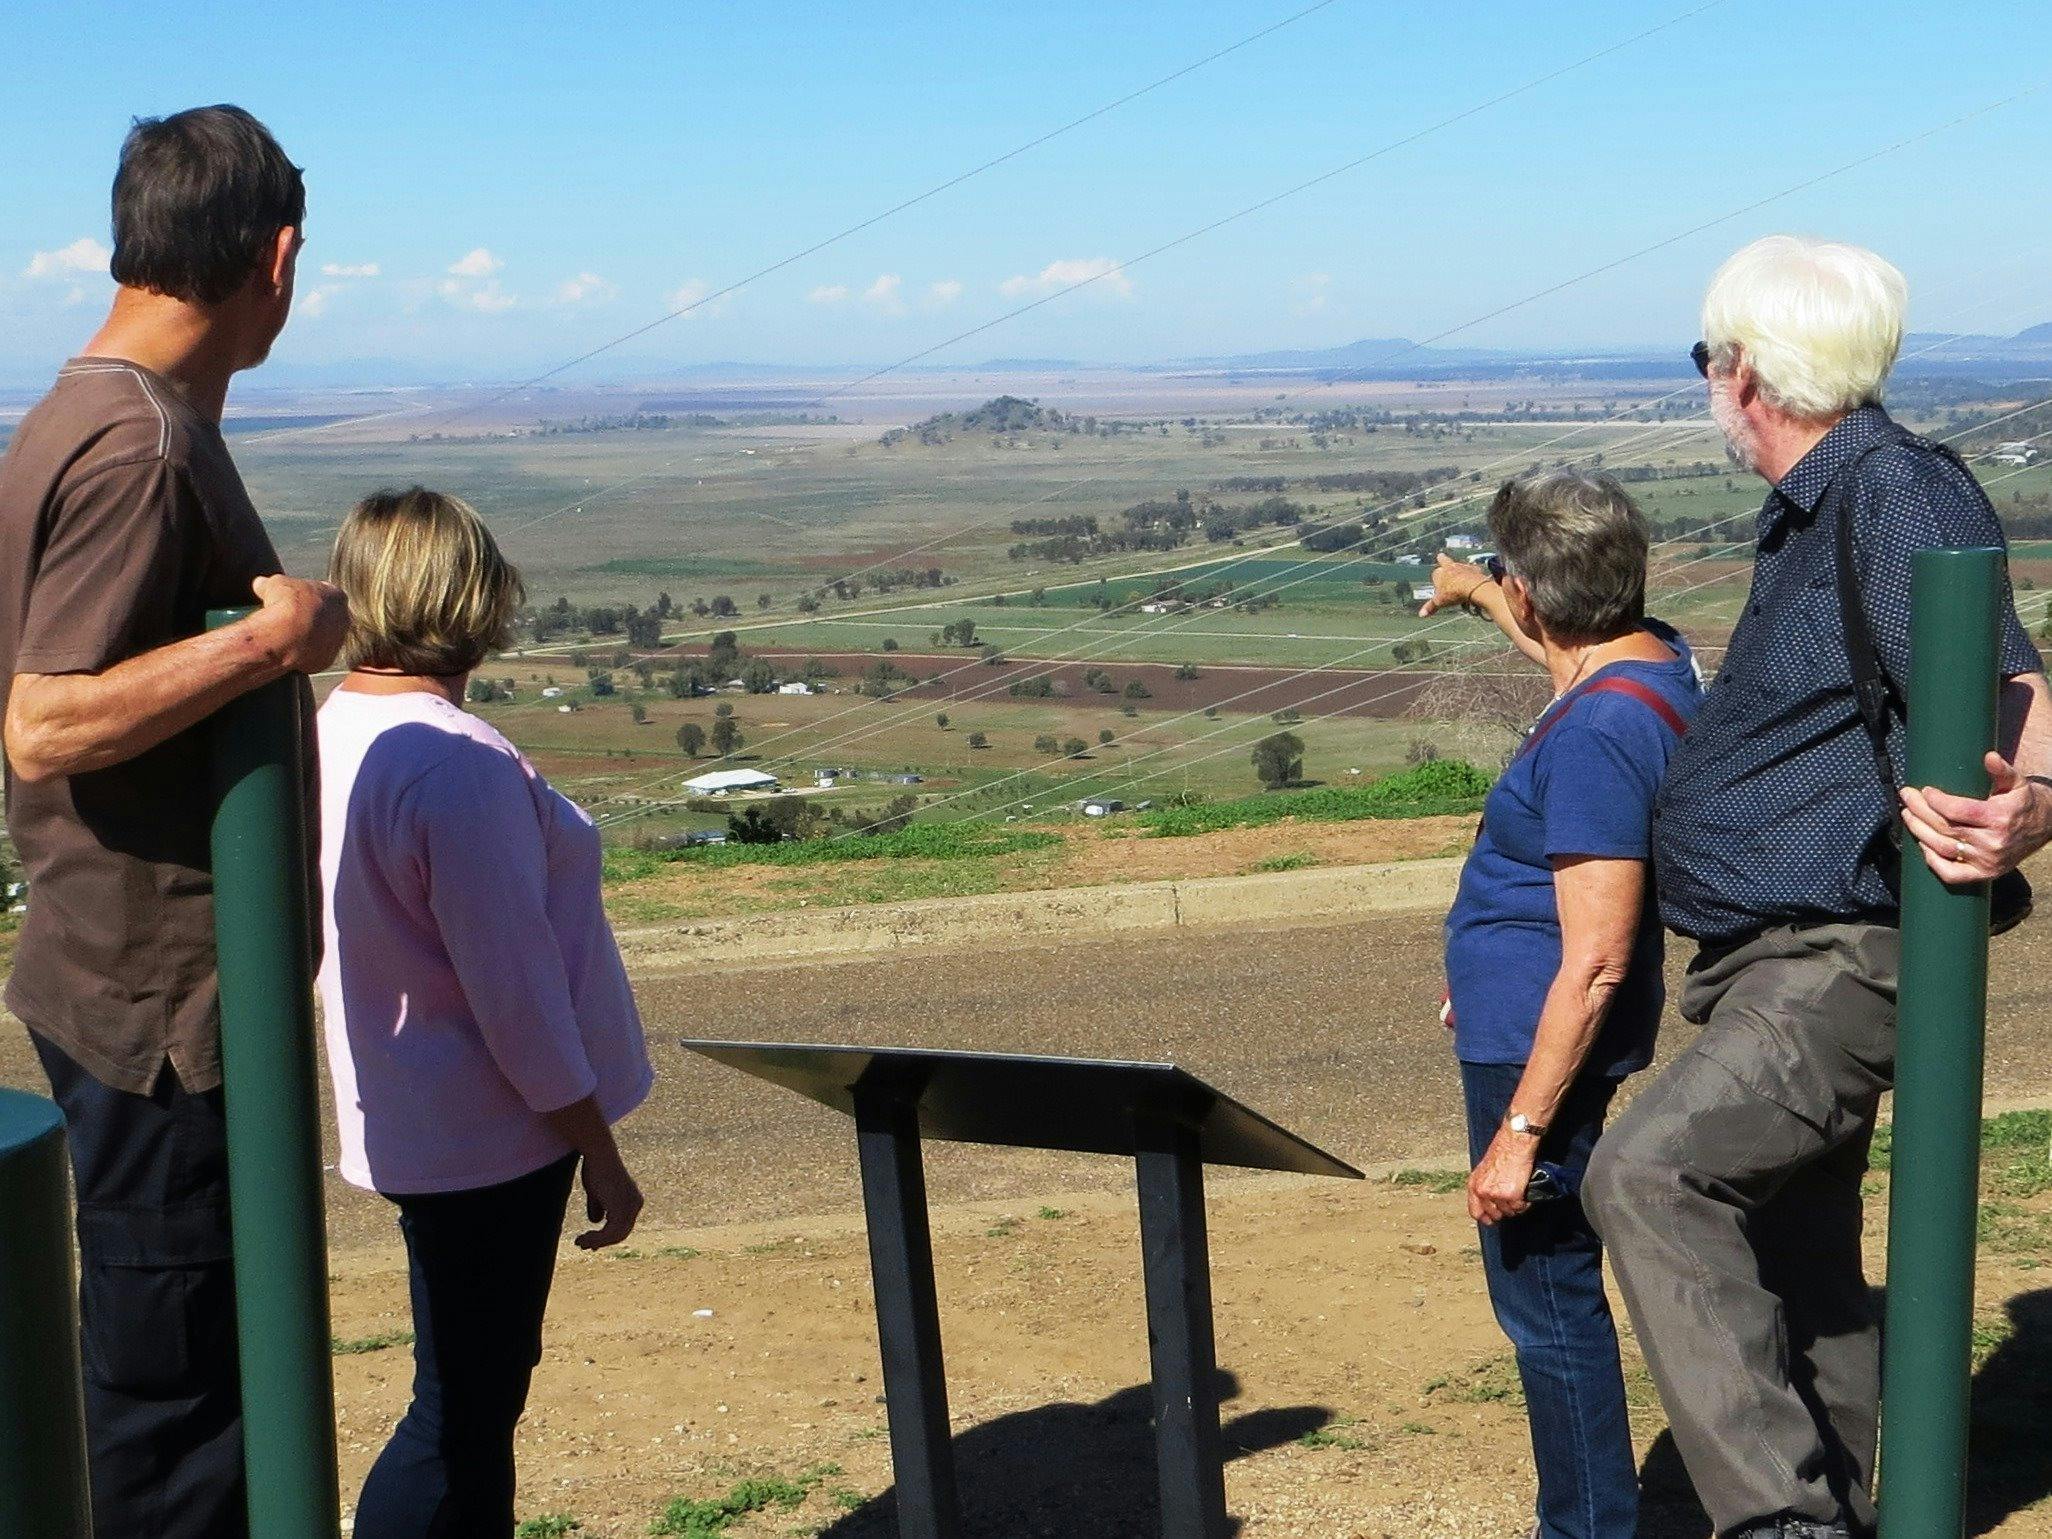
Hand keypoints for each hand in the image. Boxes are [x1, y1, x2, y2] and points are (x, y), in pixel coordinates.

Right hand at [249, 574, 348, 673]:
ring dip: (310, 637)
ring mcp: (338, 641)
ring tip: (288, 637)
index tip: (293, 598)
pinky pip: (315, 656)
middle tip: (291, 619)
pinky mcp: (328, 660)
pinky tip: (289, 651)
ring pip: (324, 638)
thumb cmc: (285, 603)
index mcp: (337, 596)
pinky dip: (304, 653)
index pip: (325, 592)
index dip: (307, 595)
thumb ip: (271, 584)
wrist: (287, 636)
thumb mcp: (274, 584)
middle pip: (328, 617)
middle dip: (312, 617)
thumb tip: (260, 583)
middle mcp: (343, 619)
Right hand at [573, 1150, 643, 1249]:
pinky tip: (583, 1238)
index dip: (607, 1237)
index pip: (623, 1226)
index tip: (591, 1243)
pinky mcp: (622, 1208)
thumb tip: (595, 1222)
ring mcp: (631, 1207)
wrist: (599, 1154)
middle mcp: (636, 1205)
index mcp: (633, 1200)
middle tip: (582, 1245)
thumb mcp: (597, 1192)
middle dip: (601, 1241)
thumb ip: (598, 1207)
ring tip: (579, 1242)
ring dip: (596, 1241)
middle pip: (621, 1233)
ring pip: (616, 1235)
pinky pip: (610, 1233)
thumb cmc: (596, 1168)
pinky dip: (597, 1238)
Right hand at [1418, 553, 1491, 617]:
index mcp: (1439, 573)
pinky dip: (1472, 573)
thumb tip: (1421, 614)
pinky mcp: (1475, 569)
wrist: (1473, 587)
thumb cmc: (1454, 593)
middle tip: (1440, 556)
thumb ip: (1431, 607)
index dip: (1436, 581)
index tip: (1438, 587)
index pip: (1435, 574)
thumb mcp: (1440, 602)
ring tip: (1459, 575)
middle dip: (1442, 559)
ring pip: (1459, 565)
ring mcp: (1463, 566)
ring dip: (1458, 568)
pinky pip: (1473, 570)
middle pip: (1444, 561)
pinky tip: (1473, 578)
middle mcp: (1450, 567)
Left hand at [1467, 1127, 1537, 1225]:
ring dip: (1515, 1205)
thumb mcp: (1484, 1170)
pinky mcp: (1512, 1195)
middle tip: (1509, 1201)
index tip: (1491, 1220)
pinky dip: (1524, 1202)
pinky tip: (1523, 1191)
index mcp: (1474, 1185)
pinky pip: (1520, 1207)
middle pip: (1494, 1214)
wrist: (1514, 1144)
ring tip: (1517, 1191)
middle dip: (1503, 1211)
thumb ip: (1483, 1186)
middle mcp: (1483, 1192)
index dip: (1484, 1218)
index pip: (1475, 1211)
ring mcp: (1497, 1195)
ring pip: (1509, 1212)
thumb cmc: (1501, 1152)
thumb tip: (1488, 1200)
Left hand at [1899, 751, 2051, 882]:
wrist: (2046, 826)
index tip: (1923, 790)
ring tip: (1908, 816)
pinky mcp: (1985, 874)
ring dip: (1919, 832)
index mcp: (1999, 818)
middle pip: (1946, 828)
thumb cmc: (2024, 801)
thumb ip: (2002, 770)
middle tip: (1906, 797)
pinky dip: (1933, 862)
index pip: (1958, 811)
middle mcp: (1993, 842)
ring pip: (1943, 848)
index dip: (1936, 801)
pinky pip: (1952, 874)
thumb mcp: (2017, 782)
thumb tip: (1988, 756)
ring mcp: (1988, 861)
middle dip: (1920, 811)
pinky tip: (1922, 845)